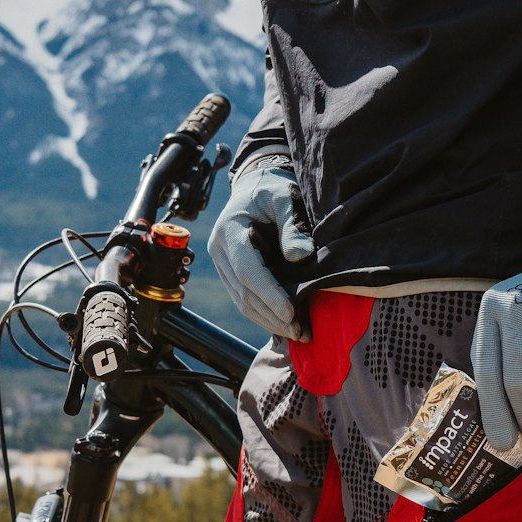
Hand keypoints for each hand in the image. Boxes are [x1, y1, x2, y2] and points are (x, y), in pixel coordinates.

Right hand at [208, 153, 315, 339]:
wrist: (257, 188)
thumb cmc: (273, 190)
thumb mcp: (285, 197)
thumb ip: (292, 225)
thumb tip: (301, 256)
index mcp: (229, 230)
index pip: (247, 270)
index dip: (269, 293)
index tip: (291, 313)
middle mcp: (219, 251)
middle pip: (244, 292)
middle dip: (273, 315)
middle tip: (302, 331)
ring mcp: (223, 265)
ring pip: (243, 302)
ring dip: (270, 321)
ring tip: (299, 333)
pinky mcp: (232, 275)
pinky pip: (246, 301)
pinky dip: (267, 316)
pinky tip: (288, 326)